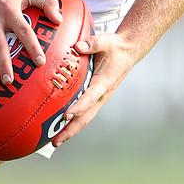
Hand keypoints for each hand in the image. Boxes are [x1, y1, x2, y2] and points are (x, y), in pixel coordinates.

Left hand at [52, 31, 137, 145]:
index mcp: (104, 82)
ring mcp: (100, 98)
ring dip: (71, 130)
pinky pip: (85, 112)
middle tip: (56, 141)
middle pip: (86, 116)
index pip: (91, 97)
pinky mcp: (97, 97)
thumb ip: (91, 44)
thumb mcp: (105, 41)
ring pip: (85, 118)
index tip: (67, 115)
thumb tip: (77, 47)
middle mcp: (102, 94)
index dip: (79, 106)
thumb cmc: (115, 47)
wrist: (128, 51)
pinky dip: (74, 122)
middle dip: (71, 129)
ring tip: (55, 142)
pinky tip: (61, 127)